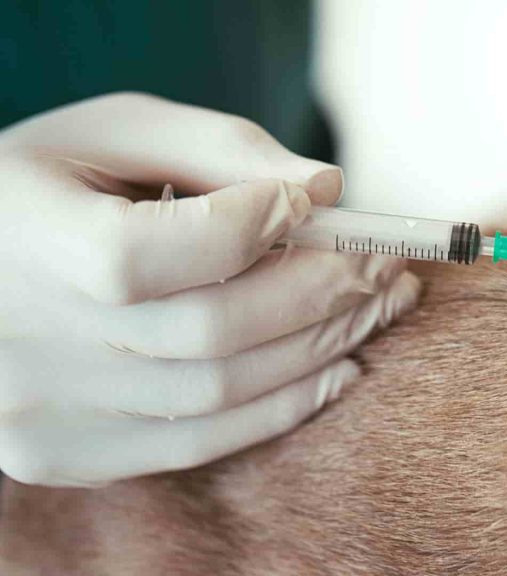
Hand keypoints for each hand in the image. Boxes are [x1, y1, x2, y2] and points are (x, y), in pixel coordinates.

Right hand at [0, 93, 419, 486]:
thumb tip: (327, 188)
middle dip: (324, 292)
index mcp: (20, 241)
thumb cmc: (44, 186)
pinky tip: (339, 368)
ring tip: (379, 307)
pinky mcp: (66, 455)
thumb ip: (219, 148)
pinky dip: (284, 406)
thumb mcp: (113, 134)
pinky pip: (200, 443)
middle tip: (386, 263)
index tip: (311, 204)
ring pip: (219, 392)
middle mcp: (22, 341)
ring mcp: (42, 412)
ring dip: (323, 347)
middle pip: (210, 331)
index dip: (247, 228)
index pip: (144, 254)